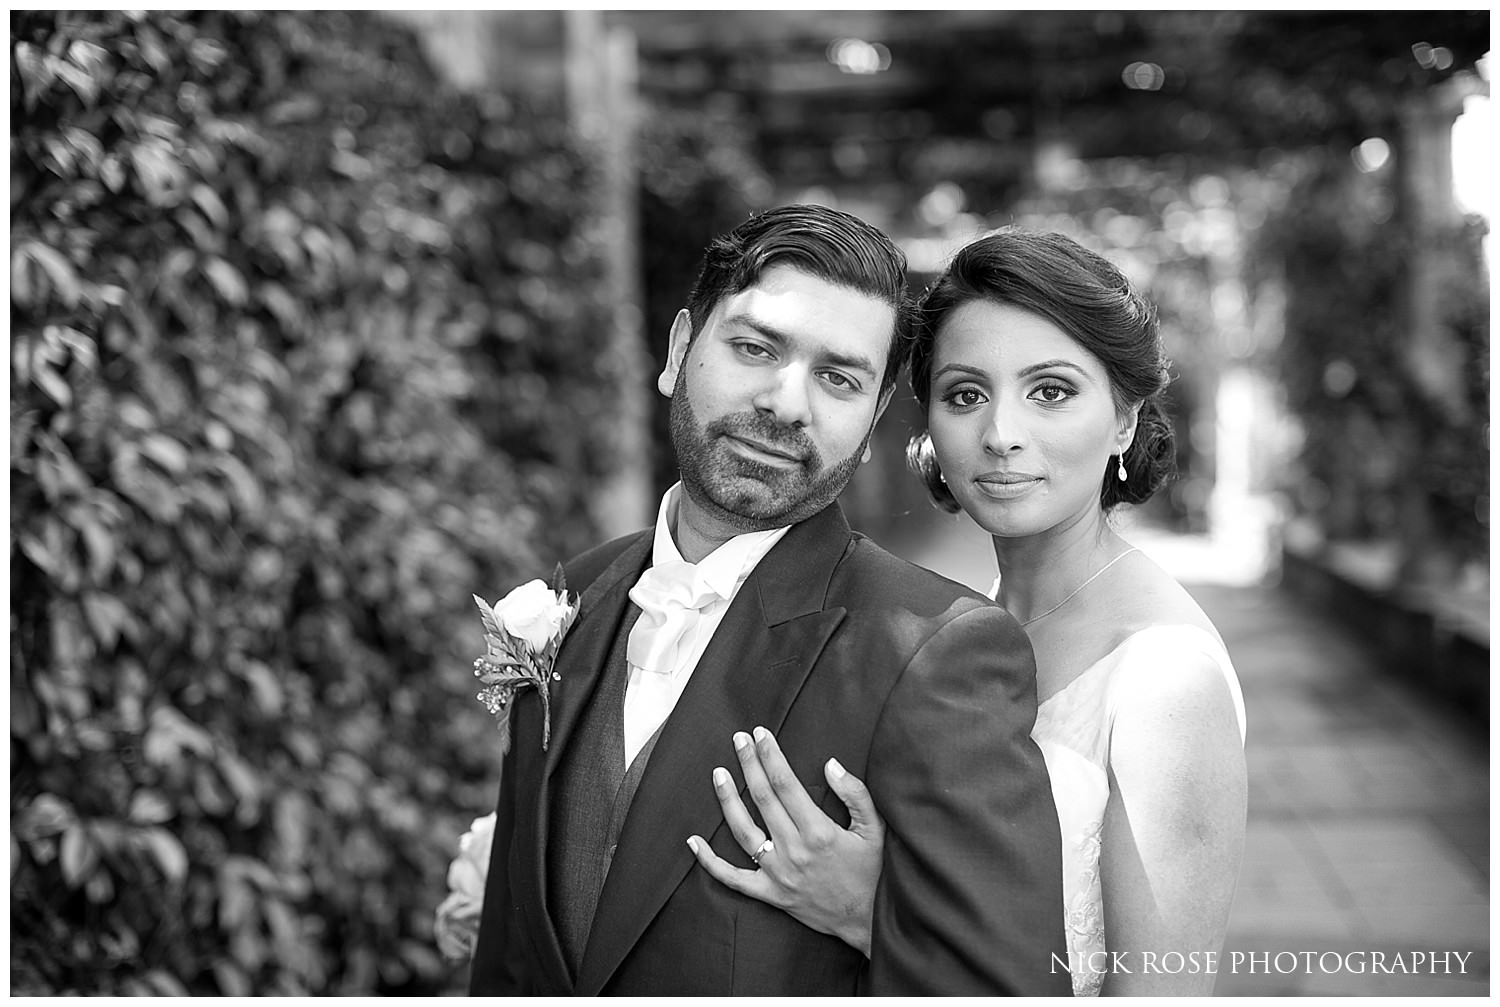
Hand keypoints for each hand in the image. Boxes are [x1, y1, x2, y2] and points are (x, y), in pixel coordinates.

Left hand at [686, 726, 884, 956]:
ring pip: (743, 831)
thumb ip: (855, 794)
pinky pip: (733, 878)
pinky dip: (710, 862)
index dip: (770, 755)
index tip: (761, 734)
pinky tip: (693, 842)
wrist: (869, 922)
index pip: (785, 784)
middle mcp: (794, 850)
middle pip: (762, 799)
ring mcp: (778, 874)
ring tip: (719, 773)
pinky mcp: (770, 894)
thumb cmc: (872, 872)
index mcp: (819, 831)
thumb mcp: (875, 830)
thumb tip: (830, 764)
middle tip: (739, 739)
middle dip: (748, 764)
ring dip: (728, 800)